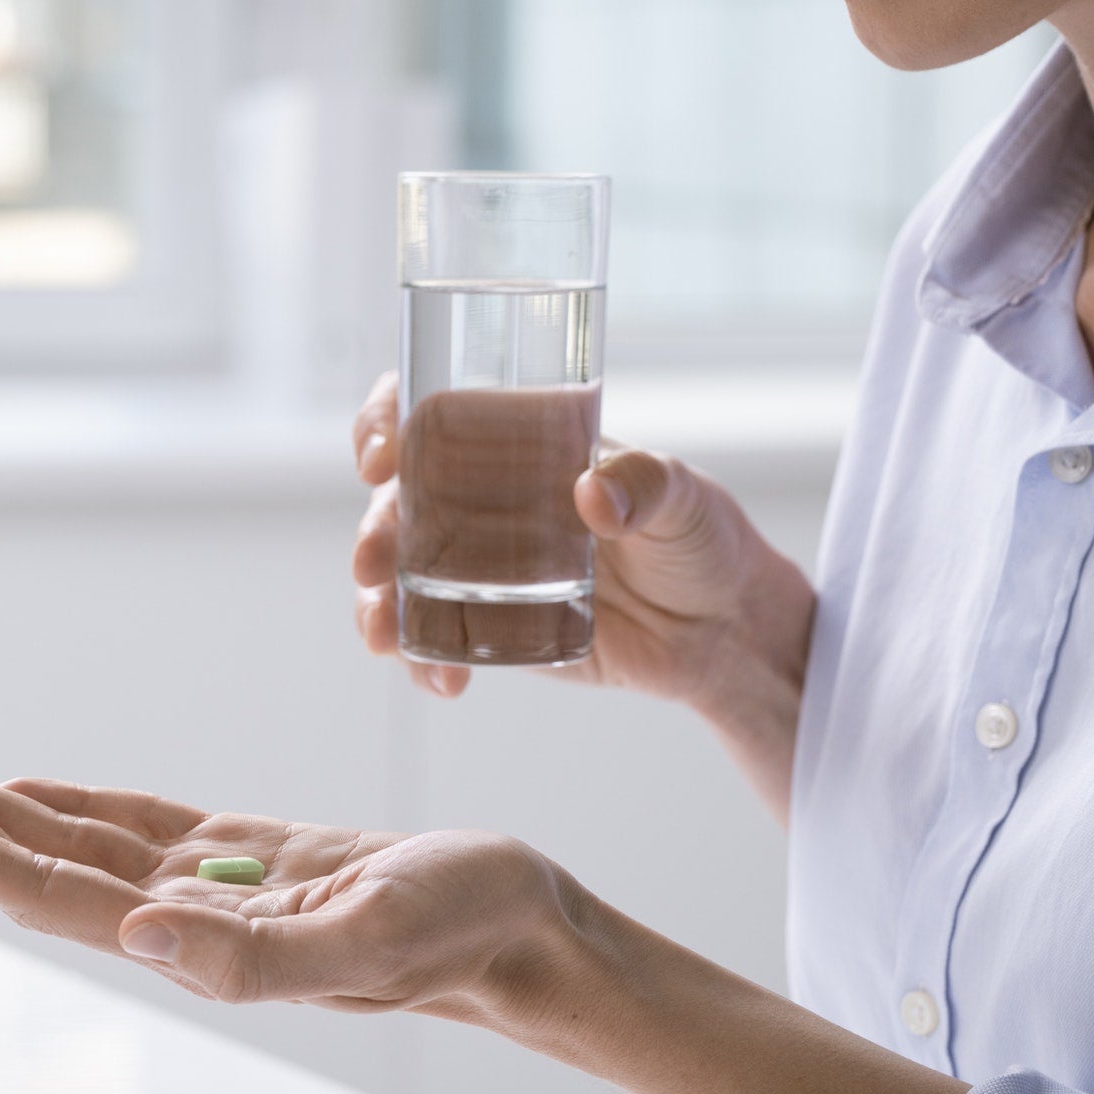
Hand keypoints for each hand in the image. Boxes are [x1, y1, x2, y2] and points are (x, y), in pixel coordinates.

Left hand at [0, 751, 571, 1014]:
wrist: (522, 928)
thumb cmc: (461, 934)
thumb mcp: (367, 937)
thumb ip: (253, 954)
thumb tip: (137, 933)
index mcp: (202, 945)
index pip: (52, 895)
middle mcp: (188, 921)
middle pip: (43, 866)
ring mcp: (216, 888)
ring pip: (81, 842)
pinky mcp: (252, 855)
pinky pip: (142, 827)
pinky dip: (78, 804)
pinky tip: (32, 794)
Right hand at [351, 372, 812, 714]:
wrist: (722, 630)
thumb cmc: (701, 537)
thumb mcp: (682, 495)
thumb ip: (644, 483)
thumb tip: (592, 493)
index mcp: (518, 442)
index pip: (429, 411)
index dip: (385, 422)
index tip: (380, 456)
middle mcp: (485, 499)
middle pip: (397, 500)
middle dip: (371, 530)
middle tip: (373, 561)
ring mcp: (480, 567)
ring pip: (398, 576)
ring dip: (375, 603)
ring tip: (384, 635)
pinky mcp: (491, 627)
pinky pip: (433, 640)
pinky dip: (422, 661)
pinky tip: (444, 681)